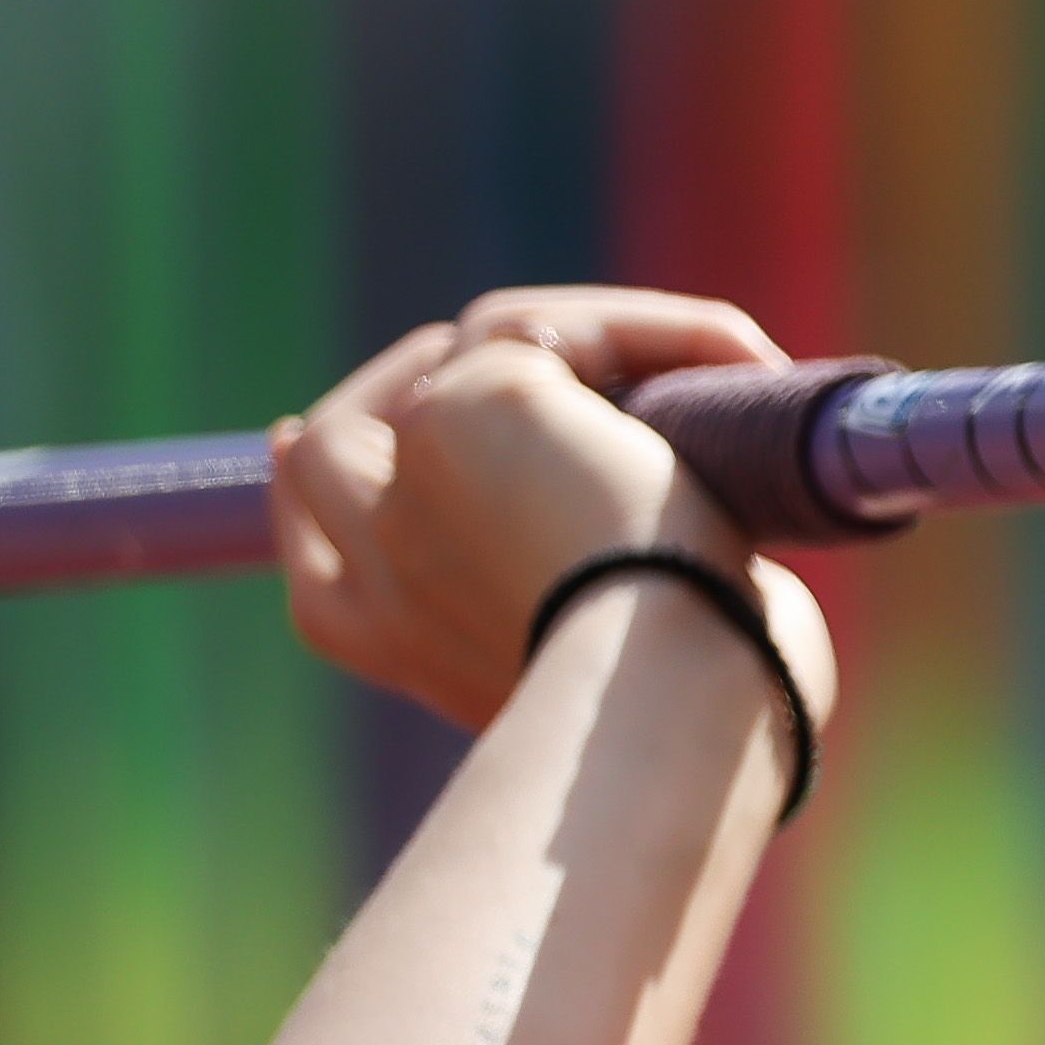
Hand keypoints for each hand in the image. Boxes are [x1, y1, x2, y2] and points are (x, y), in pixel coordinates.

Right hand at [267, 287, 834, 732]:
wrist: (675, 709)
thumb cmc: (675, 720)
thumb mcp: (596, 679)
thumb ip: (565, 618)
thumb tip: (626, 557)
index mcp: (386, 639)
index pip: (315, 546)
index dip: (315, 489)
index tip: (298, 437)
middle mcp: (377, 558)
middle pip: (333, 447)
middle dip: (396, 387)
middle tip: (488, 355)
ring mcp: (415, 475)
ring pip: (460, 354)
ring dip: (558, 339)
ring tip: (666, 348)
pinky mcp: (488, 400)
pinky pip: (566, 324)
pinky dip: (661, 328)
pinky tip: (745, 359)